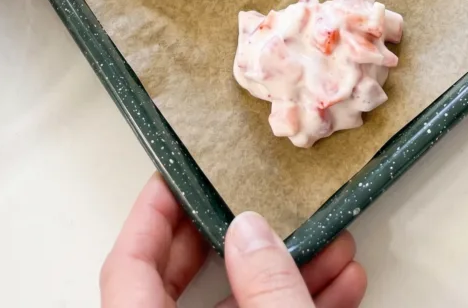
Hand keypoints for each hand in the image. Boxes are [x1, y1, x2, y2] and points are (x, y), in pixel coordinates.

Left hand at [99, 173, 366, 306]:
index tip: (177, 173)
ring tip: (331, 243)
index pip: (126, 266)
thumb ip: (265, 286)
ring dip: (285, 273)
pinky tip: (341, 285)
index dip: (150, 213)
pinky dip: (297, 306)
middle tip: (255, 199)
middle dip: (232, 236)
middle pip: (178, 282)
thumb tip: (250, 229)